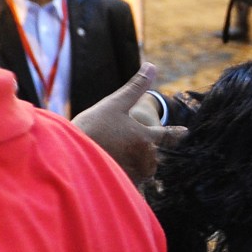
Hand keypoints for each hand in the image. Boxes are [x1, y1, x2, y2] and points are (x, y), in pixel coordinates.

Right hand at [72, 63, 184, 183]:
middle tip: (141, 146)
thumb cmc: (92, 127)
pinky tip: (119, 174)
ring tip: (128, 159)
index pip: (167, 135)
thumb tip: (152, 66)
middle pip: (155, 155)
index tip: (184, 132)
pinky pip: (134, 185)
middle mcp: (144, 158)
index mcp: (145, 136)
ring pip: (145, 170)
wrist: (67, 155)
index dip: (176, 133)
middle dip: (151, 150)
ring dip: (140, 164)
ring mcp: (134, 174)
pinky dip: (131, 179)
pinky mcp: (121, 186)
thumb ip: (136, 87)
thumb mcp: (115, 103)